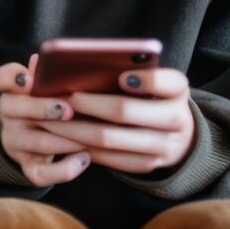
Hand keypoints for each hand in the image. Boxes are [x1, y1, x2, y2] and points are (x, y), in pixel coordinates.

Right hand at [0, 59, 91, 187]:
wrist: (27, 141)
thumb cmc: (44, 107)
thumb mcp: (41, 88)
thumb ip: (43, 75)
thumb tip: (41, 60)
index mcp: (11, 92)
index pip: (3, 79)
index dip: (13, 78)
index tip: (27, 79)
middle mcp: (8, 116)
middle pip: (17, 109)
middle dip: (44, 108)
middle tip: (69, 110)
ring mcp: (16, 143)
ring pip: (38, 142)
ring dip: (67, 139)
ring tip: (91, 136)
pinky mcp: (27, 167)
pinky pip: (42, 174)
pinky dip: (66, 169)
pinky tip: (85, 158)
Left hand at [38, 68, 195, 174]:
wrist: (177, 133)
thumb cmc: (150, 95)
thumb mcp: (150, 79)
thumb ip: (126, 68)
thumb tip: (79, 63)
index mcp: (178, 91)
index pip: (169, 82)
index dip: (147, 80)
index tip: (121, 76)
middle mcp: (177, 119)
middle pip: (125, 111)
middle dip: (87, 103)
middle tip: (61, 97)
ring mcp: (165, 147)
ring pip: (110, 138)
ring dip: (74, 128)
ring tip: (51, 118)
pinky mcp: (148, 165)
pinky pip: (110, 158)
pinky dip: (83, 146)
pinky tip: (65, 136)